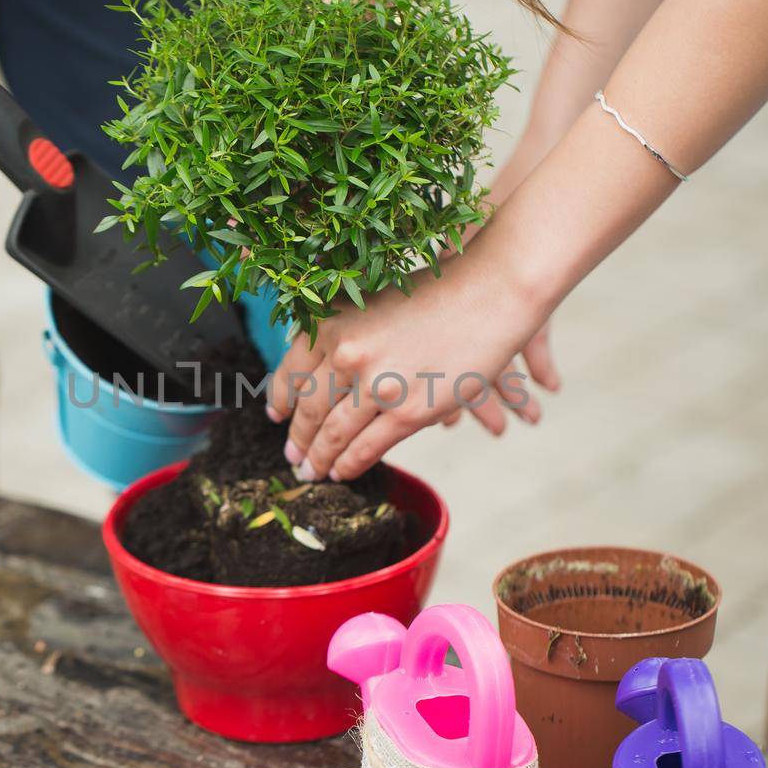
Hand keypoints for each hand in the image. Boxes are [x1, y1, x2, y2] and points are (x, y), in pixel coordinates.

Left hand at [265, 244, 561, 481]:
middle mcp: (345, 354)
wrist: (490, 295)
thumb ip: (342, 333)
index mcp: (331, 323)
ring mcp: (375, 385)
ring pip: (333, 434)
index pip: (290, 372)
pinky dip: (349, 464)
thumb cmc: (437, 295)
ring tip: (312, 471)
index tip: (276, 415)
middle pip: (309, 408)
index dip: (280, 400)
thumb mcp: (373, 303)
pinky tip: (342, 471)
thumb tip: (318, 371)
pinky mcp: (407, 412)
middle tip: (292, 456)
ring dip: (319, 458)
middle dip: (298, 439)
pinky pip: (366, 448)